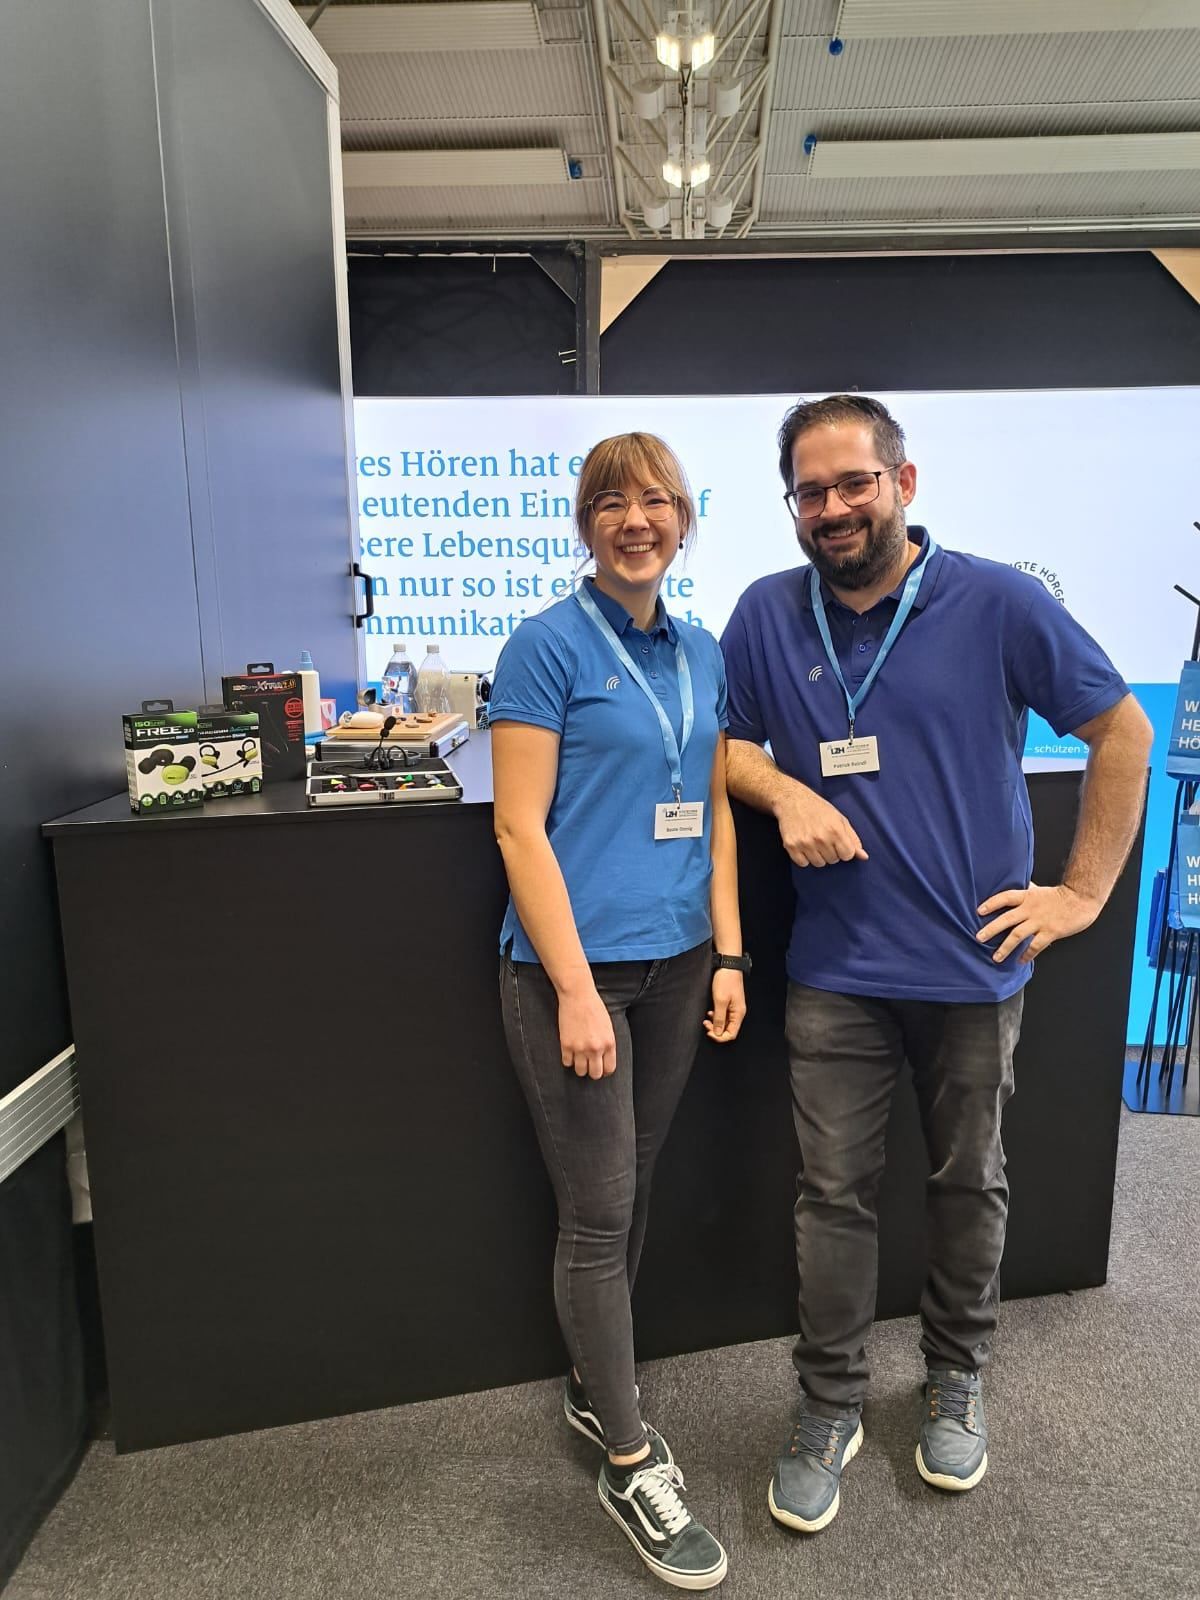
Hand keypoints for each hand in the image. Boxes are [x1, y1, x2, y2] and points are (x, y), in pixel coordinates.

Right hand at [557, 987, 616, 1078]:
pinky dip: (568, 1059)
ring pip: (580, 1072)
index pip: (609, 1069)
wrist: (578, 995)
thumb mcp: (608, 1026)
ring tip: (579, 1058)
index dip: (604, 1070)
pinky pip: (567, 1063)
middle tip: (589, 1064)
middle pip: (595, 1074)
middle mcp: (596, 1048)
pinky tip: (570, 1051)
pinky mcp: (566, 1045)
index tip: (600, 1067)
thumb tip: (604, 1059)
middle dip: (592, 1071)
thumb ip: (607, 1044)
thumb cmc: (594, 1007)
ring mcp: (580, 1048)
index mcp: (609, 1043)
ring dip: (579, 1066)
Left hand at [703, 970, 745, 1043]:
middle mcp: (737, 1013)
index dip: (719, 1036)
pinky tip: (710, 1012)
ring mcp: (733, 1008)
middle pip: (728, 1030)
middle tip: (706, 1024)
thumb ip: (719, 1018)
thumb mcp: (720, 1001)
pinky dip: (716, 1016)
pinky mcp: (729, 1003)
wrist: (728, 966)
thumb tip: (718, 1033)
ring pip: (724, 1023)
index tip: (709, 1031)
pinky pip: (723, 1015)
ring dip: (715, 1023)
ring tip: (707, 1018)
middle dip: (716, 1030)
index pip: (731, 1034)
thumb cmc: (726, 981)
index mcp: (738, 1014)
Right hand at [775, 784, 867, 868]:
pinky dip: (804, 857)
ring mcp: (805, 843)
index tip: (838, 843)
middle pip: (833, 860)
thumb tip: (864, 856)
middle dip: (831, 852)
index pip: (847, 855)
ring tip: (813, 841)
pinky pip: (803, 863)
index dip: (844, 850)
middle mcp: (820, 838)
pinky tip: (804, 845)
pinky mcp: (791, 846)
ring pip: (819, 863)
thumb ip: (853, 838)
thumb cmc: (818, 808)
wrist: (792, 800)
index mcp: (835, 830)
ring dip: (818, 855)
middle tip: (824, 838)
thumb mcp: (840, 819)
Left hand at [976, 882, 1100, 963]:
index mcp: (1027, 896)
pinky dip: (1027, 954)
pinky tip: (1020, 961)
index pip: (1005, 898)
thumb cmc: (1061, 895)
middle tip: (978, 938)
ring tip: (996, 957)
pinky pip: (1035, 946)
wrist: (1082, 899)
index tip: (979, 911)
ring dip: (1005, 947)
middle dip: (991, 929)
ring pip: (1018, 935)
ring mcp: (1040, 921)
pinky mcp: (1051, 932)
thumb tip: (1018, 885)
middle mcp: (1030, 909)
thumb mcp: (1040, 889)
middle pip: (1006, 919)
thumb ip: (1027, 890)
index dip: (991, 904)